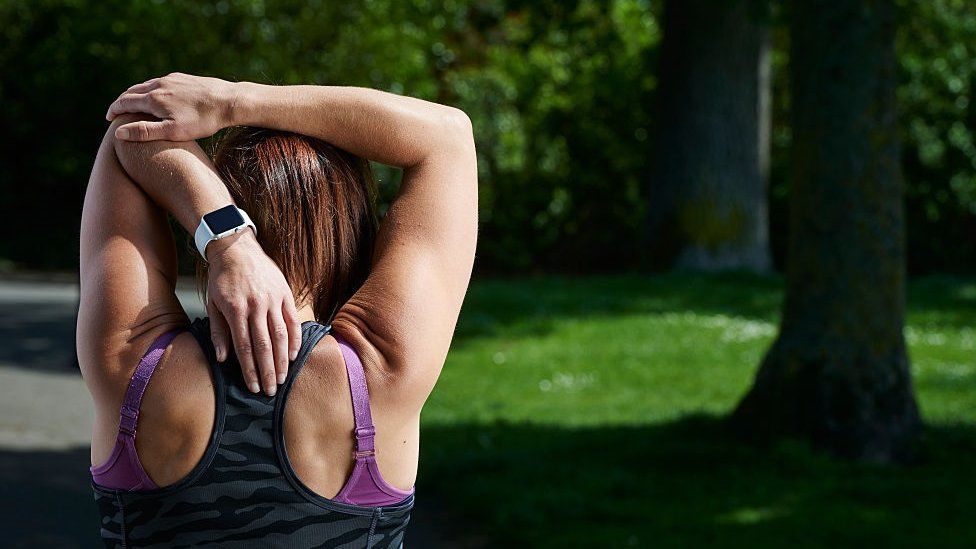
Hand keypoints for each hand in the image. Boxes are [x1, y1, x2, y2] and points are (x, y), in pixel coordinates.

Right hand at [106, 72, 237, 141]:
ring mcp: (171, 79)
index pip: (125, 102)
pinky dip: (151, 89)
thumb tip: (119, 133)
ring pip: (146, 85)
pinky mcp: (183, 78)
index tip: (109, 118)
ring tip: (133, 104)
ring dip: (136, 94)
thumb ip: (145, 132)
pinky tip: (157, 96)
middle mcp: (159, 84)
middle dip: (122, 102)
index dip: (114, 110)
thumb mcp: (172, 131)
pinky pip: (161, 82)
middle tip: (117, 112)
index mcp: (153, 98)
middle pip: (132, 91)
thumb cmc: (202, 120)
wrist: (229, 101)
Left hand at [204, 230, 302, 395]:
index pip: (245, 347)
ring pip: (280, 335)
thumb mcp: (212, 305)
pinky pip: (292, 320)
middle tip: (270, 391)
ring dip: (282, 360)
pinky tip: (293, 355)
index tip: (253, 387)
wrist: (236, 249)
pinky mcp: (285, 293)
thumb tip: (223, 359)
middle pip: (264, 346)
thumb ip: (219, 332)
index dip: (250, 370)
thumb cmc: (222, 280)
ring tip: (282, 378)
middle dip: (267, 371)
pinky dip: (295, 339)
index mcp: (235, 310)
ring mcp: (273, 299)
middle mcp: (256, 306)